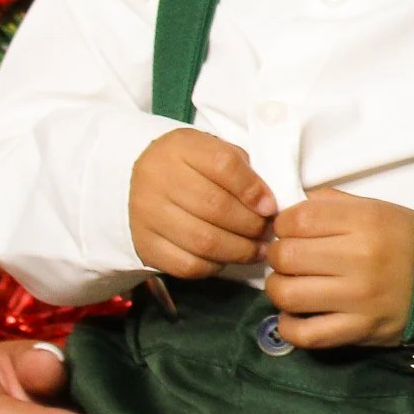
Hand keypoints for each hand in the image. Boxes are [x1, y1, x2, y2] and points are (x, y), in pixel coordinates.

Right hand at [129, 128, 276, 279]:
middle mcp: (157, 178)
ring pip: (203, 240)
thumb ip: (242, 171)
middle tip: (266, 232)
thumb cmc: (192, 167)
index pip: (223, 164)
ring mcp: (146, 213)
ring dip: (239, 250)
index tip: (269, 206)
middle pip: (215, 206)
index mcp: (180, 147)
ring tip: (256, 249)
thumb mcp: (214, 152)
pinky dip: (214, 266)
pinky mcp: (144, 244)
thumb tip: (266, 205)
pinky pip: (187, 264)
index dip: (252, 188)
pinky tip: (226, 258)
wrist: (143, 183)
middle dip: (250, 224)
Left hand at [263, 188, 413, 349]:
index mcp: (366, 221)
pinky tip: (293, 315)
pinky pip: (307, 334)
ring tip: (290, 285)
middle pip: (286, 255)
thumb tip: (289, 210)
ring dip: (279, 289)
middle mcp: (361, 258)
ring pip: (288, 294)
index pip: (297, 219)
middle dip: (277, 256)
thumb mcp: (377, 209)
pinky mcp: (360, 330)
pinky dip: (289, 326)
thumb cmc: (409, 241)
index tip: (289, 231)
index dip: (283, 224)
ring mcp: (360, 298)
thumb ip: (333, 204)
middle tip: (288, 259)